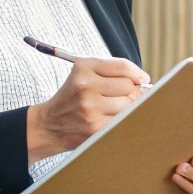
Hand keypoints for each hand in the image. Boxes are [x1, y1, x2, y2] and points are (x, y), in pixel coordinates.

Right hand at [27, 56, 149, 163]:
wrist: (48, 125)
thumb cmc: (73, 98)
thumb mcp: (84, 75)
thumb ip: (111, 72)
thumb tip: (143, 81)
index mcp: (83, 67)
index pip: (122, 66)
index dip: (137, 73)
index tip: (143, 79)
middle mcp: (85, 85)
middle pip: (128, 86)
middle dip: (131, 92)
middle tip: (123, 96)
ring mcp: (90, 107)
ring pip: (128, 105)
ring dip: (126, 108)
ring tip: (112, 109)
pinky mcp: (94, 127)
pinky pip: (122, 120)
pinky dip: (121, 120)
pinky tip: (109, 119)